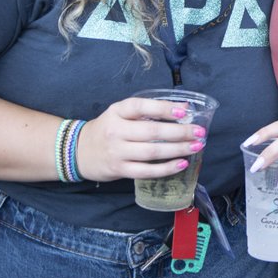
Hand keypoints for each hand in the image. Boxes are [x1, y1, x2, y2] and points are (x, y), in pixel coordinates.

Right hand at [75, 96, 207, 182]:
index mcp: (117, 112)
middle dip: (179, 132)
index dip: (163, 108)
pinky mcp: (119, 169)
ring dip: (177, 150)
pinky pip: (146, 171)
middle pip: (152, 132)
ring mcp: (117, 152)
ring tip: (195, 146)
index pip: (141, 106)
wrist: (77, 151)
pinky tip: (181, 164)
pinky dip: (166, 169)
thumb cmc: (107, 129)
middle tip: (199, 132)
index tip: (184, 111)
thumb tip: (183, 107)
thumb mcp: (120, 113)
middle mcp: (116, 131)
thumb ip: (147, 111)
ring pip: (152, 152)